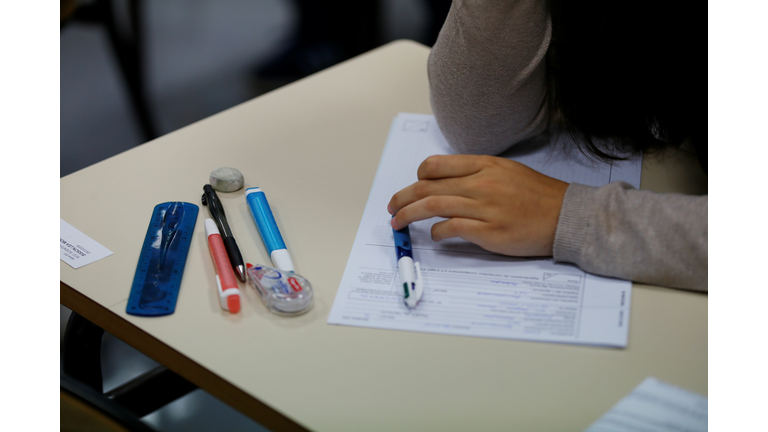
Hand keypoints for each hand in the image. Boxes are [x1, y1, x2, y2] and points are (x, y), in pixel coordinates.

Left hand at [388, 155, 568, 256]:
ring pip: (432, 206)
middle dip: (402, 197)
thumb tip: (446, 184)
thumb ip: (477, 174)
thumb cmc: (537, 196)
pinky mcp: (488, 231)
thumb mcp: (506, 172)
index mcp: (484, 165)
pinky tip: (434, 235)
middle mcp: (480, 183)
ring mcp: (483, 207)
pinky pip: (450, 228)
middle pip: (427, 187)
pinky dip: (436, 232)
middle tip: (392, 207)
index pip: (436, 165)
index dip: (418, 177)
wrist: (565, 216)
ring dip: (409, 215)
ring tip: (399, 222)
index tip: (413, 187)